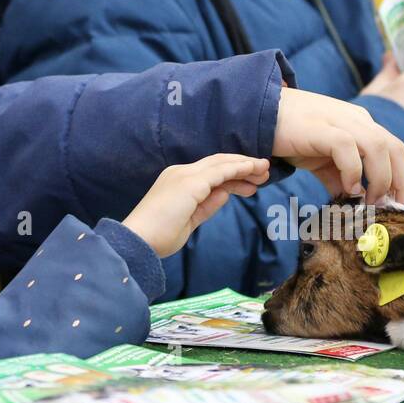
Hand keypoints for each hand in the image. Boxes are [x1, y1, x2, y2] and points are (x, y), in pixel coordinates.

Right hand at [123, 154, 268, 258]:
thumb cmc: (158, 236)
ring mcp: (185, 175)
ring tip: (264, 171)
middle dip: (242, 165)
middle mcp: (181, 173)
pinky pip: (220, 172)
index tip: (251, 182)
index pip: (210, 172)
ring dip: (244, 166)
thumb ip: (206, 206)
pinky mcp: (191, 182)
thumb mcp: (189, 220)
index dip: (233, 174)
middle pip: (218, 163)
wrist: (139, 239)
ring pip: (221, 164)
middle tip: (264, 172)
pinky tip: (252, 170)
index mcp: (178, 181)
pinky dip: (238, 168)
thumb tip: (224, 194)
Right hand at [272, 88, 403, 204]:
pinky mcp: (320, 127)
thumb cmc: (292, 135)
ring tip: (370, 201)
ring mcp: (339, 120)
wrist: (259, 112)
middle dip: (402, 181)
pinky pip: (347, 147)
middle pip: (396, 148)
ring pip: (378, 147)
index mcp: (361, 124)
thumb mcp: (322, 160)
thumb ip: (339, 179)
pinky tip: (347, 188)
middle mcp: (356, 119)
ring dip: (380, 179)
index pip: (396, 150)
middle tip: (395, 208)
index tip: (401, 205)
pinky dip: (353, 170)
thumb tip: (355, 203)